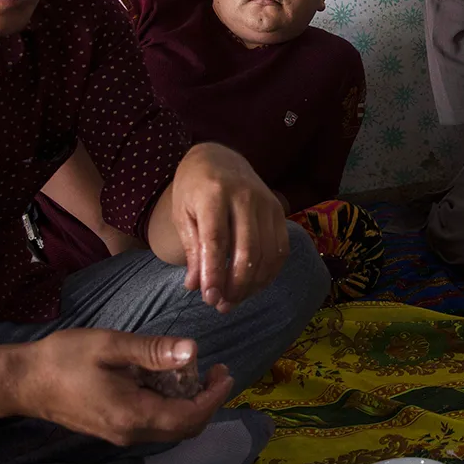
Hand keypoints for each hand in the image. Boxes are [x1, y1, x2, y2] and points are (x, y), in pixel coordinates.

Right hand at [7, 329, 233, 445]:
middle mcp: (130, 433)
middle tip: (214, 371)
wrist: (23, 382)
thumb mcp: (110, 346)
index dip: (213, 397)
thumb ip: (153, 351)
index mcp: (133, 415)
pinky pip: (154, 425)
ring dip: (189, 405)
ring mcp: (120, 435)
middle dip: (206, 402)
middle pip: (184, 429)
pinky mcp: (113, 429)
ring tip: (194, 372)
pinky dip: (170, 406)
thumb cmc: (63, 359)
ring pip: (170, 429)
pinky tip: (166, 380)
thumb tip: (193, 352)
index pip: (189, 418)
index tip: (224, 372)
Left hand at [170, 142, 288, 311]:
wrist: (220, 158)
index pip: (217, 241)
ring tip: (234, 299)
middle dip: (236, 285)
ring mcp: (267, 203)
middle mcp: (245, 197)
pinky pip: (281, 249)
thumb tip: (197, 286)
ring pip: (267, 254)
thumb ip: (192, 249)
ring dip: (252, 284)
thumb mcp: (183, 214)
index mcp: (214, 194)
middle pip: (247, 251)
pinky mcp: (280, 210)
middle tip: (221, 305)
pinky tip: (253, 285)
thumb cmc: (195, 189)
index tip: (209, 299)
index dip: (214, 273)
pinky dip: (269, 273)